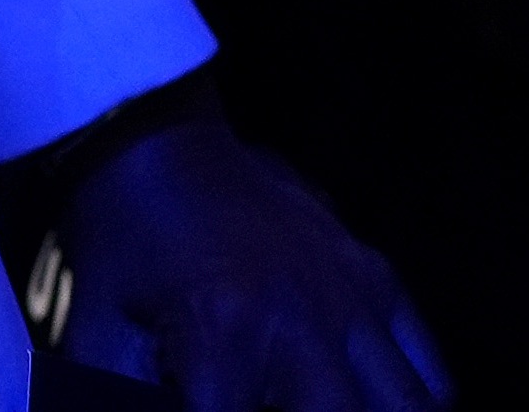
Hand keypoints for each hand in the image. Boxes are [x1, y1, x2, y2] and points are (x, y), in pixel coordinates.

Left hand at [62, 114, 444, 408]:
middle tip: (271, 411)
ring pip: (406, 408)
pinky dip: (414, 403)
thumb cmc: (121, 243)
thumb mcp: (98, 327)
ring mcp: (353, 298)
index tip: (214, 409)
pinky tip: (370, 405)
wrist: (151, 142)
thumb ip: (112, 395)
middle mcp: (303, 319)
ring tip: (320, 409)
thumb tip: (111, 409)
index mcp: (225, 333)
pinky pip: (430, 373)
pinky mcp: (378, 281)